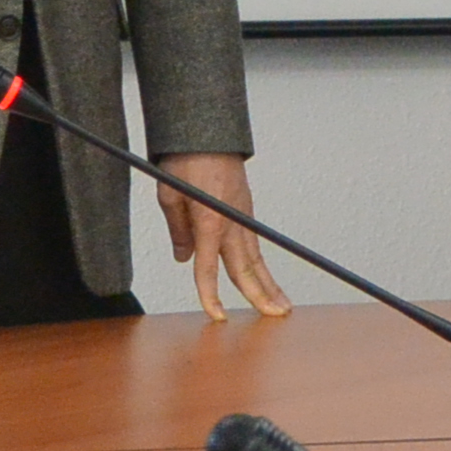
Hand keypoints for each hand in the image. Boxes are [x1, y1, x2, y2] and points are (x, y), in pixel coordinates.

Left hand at [154, 154, 293, 322]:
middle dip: (261, 294)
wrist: (206, 134)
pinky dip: (261, 264)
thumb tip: (185, 258)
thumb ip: (178, 230)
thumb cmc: (184, 161)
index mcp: (210, 222)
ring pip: (256, 257)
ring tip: (282, 305)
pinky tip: (264, 276)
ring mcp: (242, 216)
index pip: (209, 268)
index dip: (210, 295)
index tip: (216, 316)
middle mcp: (232, 222)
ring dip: (269, 282)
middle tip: (276, 316)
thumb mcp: (169, 197)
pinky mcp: (245, 210)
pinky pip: (254, 243)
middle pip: (247, 267)